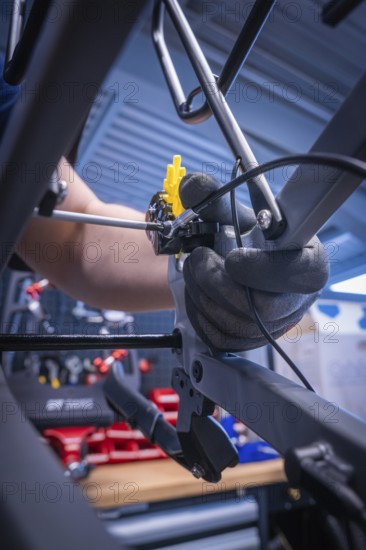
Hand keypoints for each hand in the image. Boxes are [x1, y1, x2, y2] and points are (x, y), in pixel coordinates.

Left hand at [179, 173, 328, 350]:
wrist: (238, 263)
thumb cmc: (245, 238)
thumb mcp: (235, 213)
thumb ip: (214, 198)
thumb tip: (193, 187)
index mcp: (307, 262)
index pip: (301, 274)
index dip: (263, 270)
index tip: (232, 258)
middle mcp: (296, 300)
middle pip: (261, 308)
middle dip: (217, 282)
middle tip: (199, 258)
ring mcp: (274, 326)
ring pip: (235, 325)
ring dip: (201, 294)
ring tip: (195, 270)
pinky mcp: (249, 341)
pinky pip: (219, 337)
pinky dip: (197, 312)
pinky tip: (197, 291)